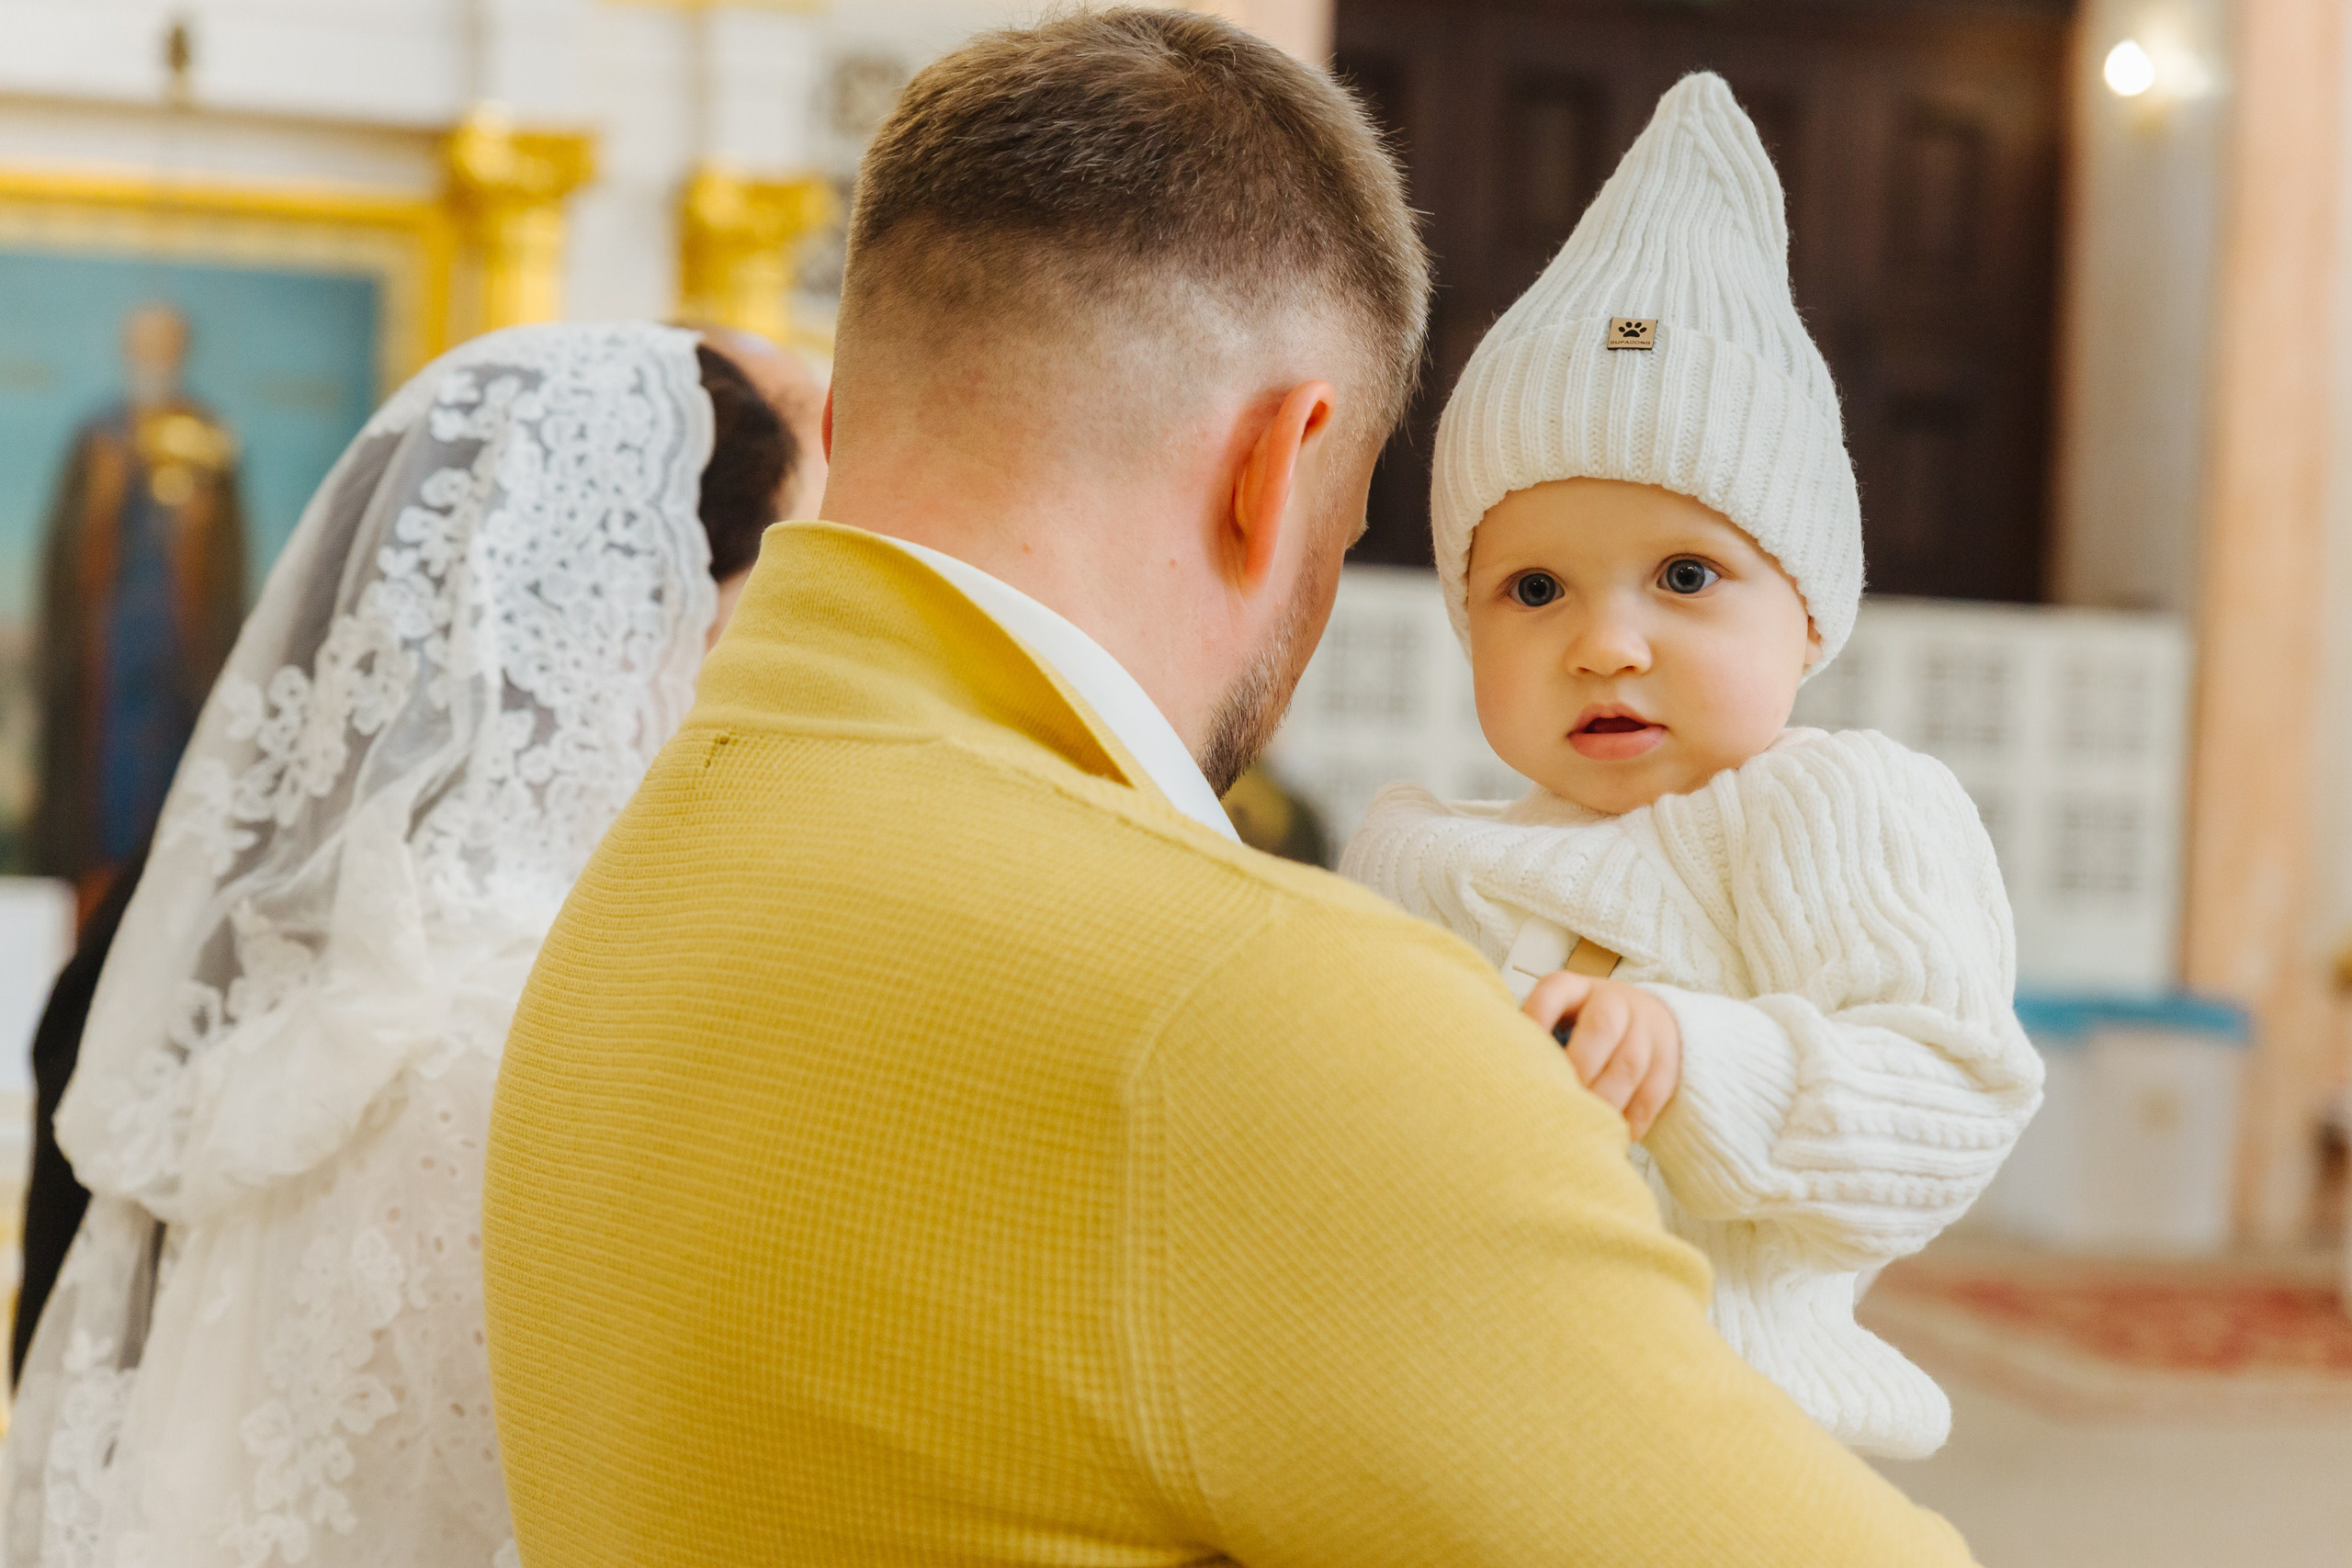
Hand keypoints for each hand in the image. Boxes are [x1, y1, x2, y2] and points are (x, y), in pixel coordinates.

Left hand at [1519, 973, 1682, 1139]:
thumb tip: (1501, 1073)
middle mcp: (1614, 1001)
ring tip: (1585, 1125)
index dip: (1535, 1018)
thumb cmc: (1586, 1027)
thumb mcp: (1562, 1016)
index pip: (1554, 991)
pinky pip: (1654, 1091)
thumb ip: (1537, 1038)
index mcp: (1577, 988)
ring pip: (1629, 1064)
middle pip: (1601, 1028)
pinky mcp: (1669, 1059)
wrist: (1651, 1019)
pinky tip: (1614, 1134)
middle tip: (1559, 1101)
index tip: (1520, 1053)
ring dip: (1605, 1100)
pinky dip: (1633, 1118)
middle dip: (1579, 1069)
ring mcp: (1647, 1028)